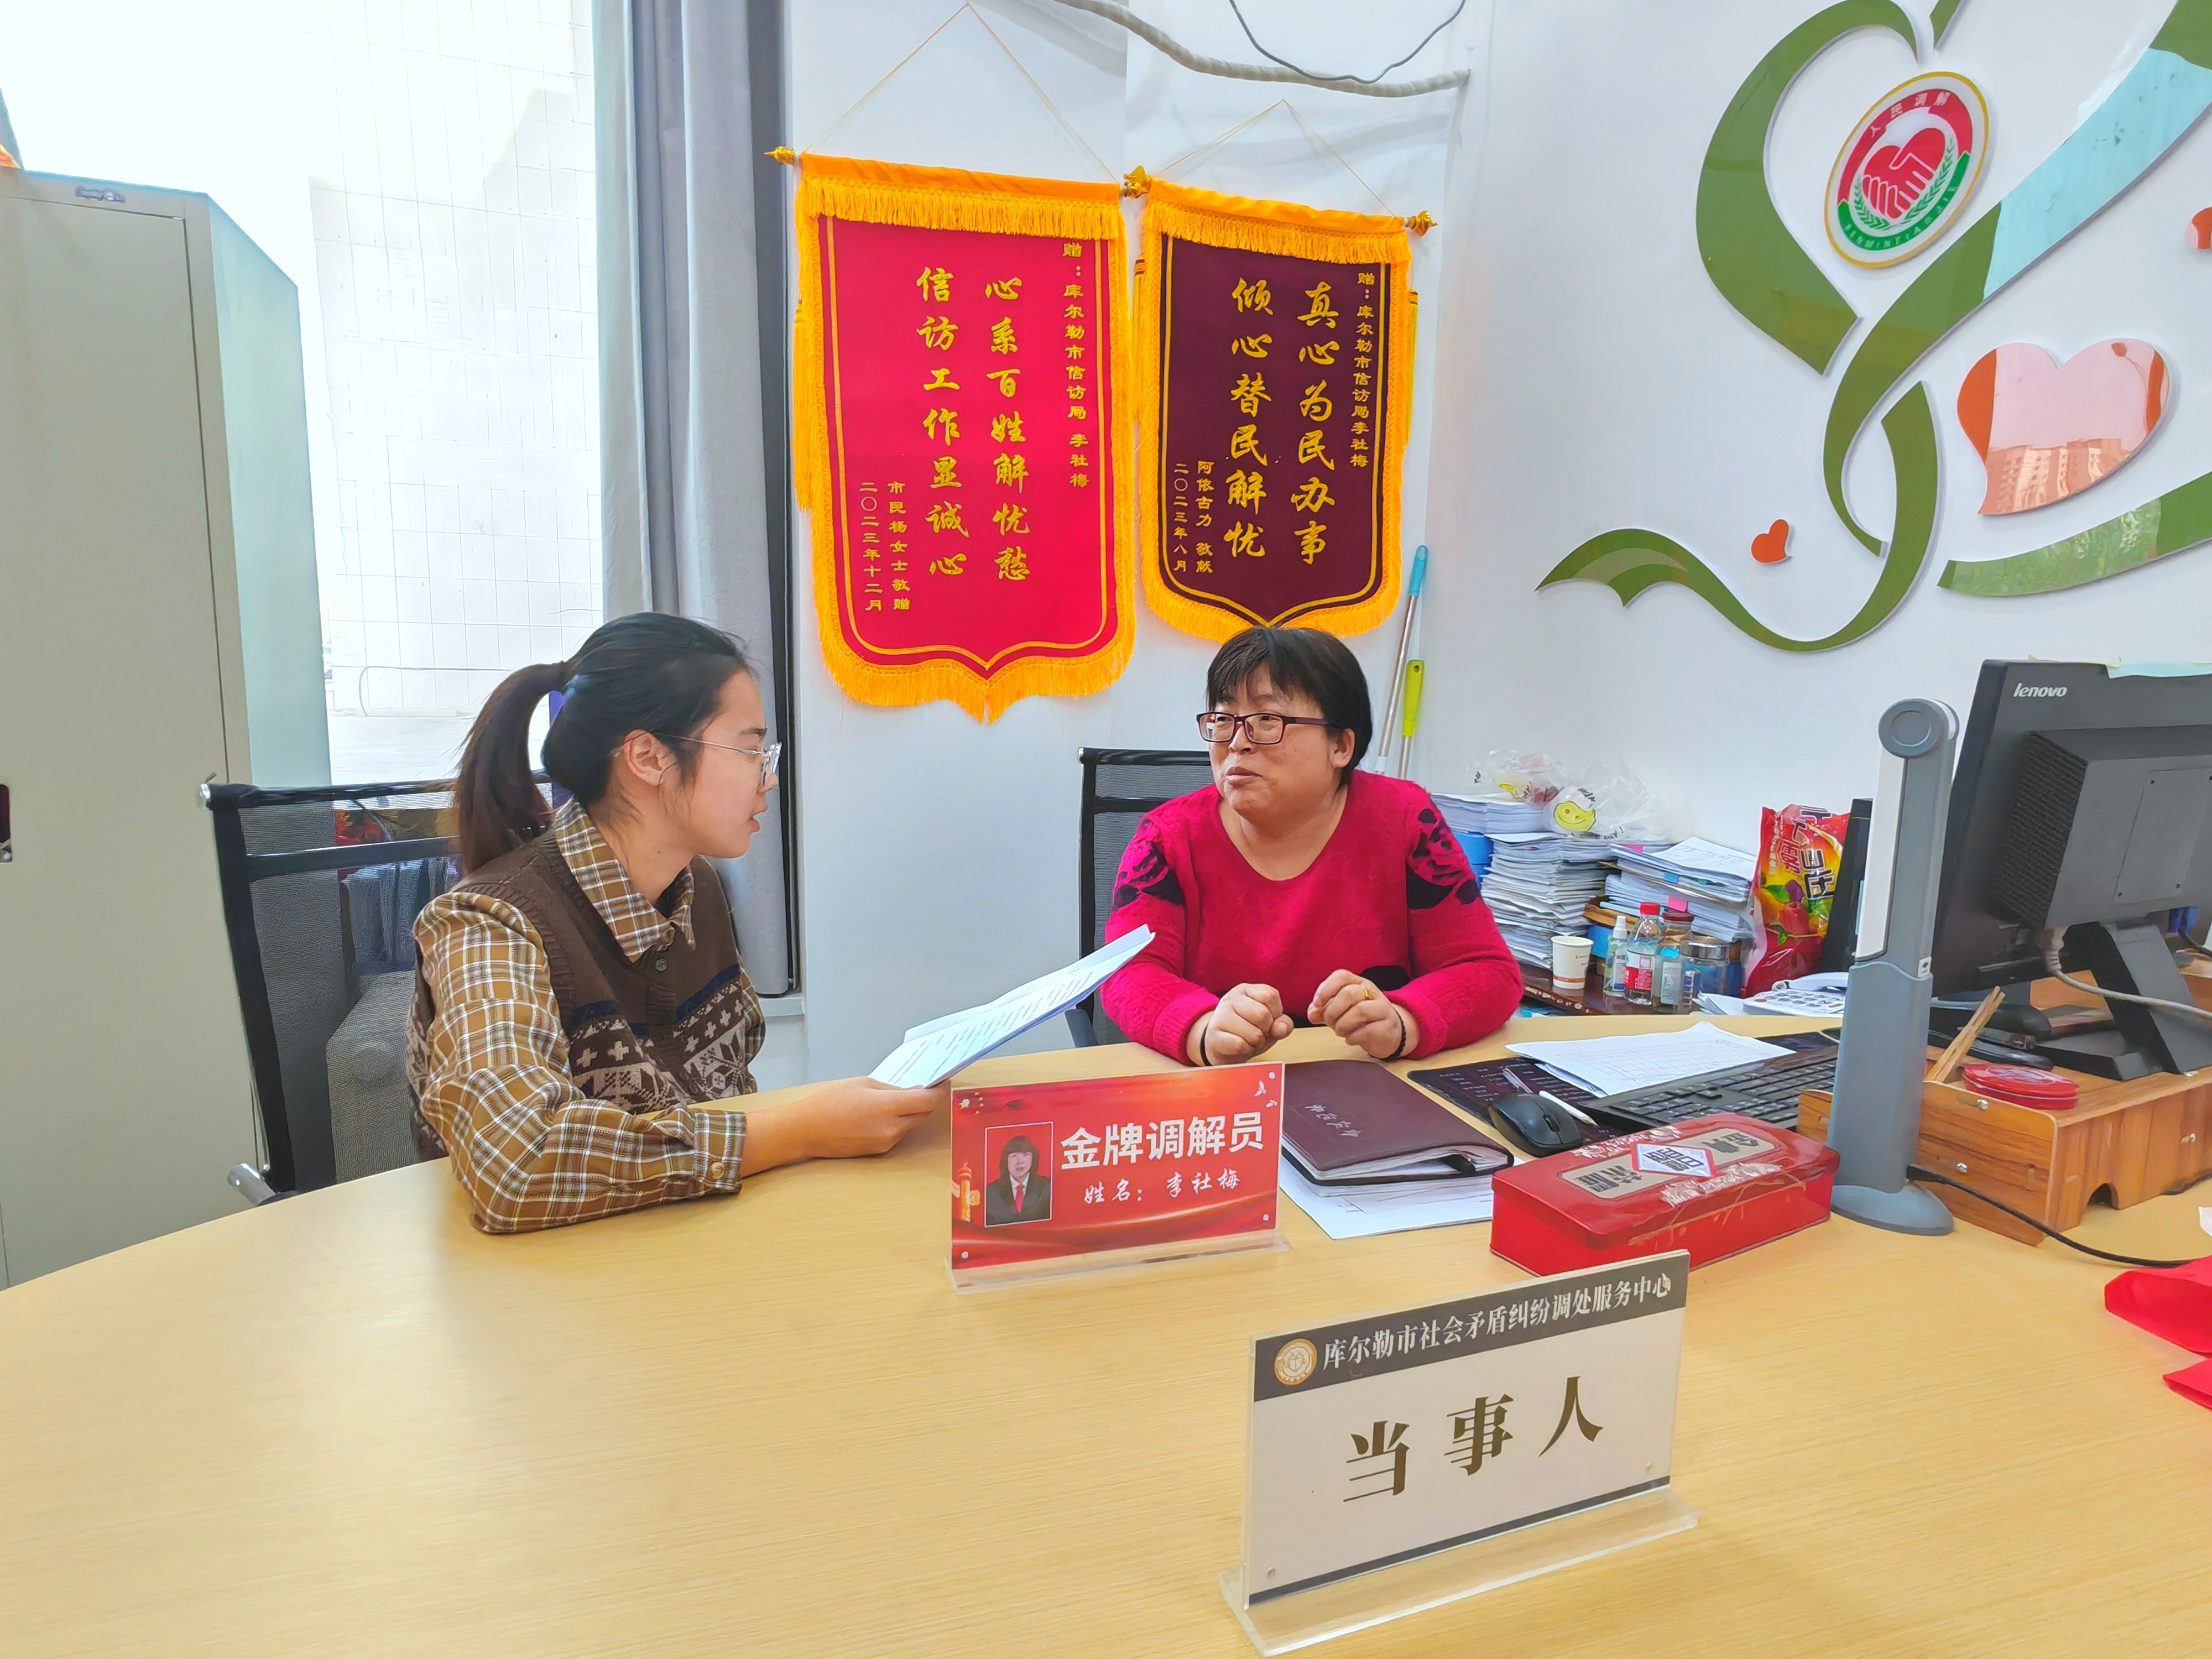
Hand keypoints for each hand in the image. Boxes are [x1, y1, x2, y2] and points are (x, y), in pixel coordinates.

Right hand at [741, 1077, 943, 1173]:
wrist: (805, 1130)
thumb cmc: (829, 1103)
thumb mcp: (863, 1084)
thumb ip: (891, 1089)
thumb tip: (912, 1091)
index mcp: (887, 1108)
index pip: (928, 1101)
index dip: (940, 1090)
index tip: (943, 1081)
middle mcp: (891, 1129)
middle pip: (923, 1114)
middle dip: (926, 1100)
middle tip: (923, 1086)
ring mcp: (886, 1143)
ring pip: (910, 1124)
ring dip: (910, 1112)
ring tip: (896, 1098)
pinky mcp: (879, 1151)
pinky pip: (897, 1134)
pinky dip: (897, 1123)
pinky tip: (882, 1113)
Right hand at [1189, 983, 1292, 1064]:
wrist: (1222, 1048)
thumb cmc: (1248, 1032)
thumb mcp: (1270, 1024)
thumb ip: (1283, 1024)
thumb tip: (1281, 1028)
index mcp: (1246, 990)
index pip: (1270, 995)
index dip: (1275, 1013)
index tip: (1267, 1021)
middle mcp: (1231, 999)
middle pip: (1262, 1014)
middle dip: (1266, 1029)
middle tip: (1258, 1032)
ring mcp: (1220, 1016)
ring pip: (1253, 1033)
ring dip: (1256, 1042)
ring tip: (1248, 1040)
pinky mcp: (1214, 1035)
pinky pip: (1240, 1045)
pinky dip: (1246, 1050)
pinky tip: (1240, 1047)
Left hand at [1309, 970, 1419, 1059]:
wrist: (1388, 1033)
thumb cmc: (1360, 1019)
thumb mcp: (1339, 1010)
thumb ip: (1323, 1009)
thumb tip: (1312, 1014)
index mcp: (1358, 983)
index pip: (1341, 976)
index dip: (1325, 990)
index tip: (1316, 1005)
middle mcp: (1371, 992)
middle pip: (1349, 994)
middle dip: (1332, 1011)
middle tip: (1329, 1023)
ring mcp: (1382, 1008)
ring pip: (1359, 1010)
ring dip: (1342, 1025)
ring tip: (1340, 1031)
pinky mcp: (1387, 1025)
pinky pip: (1367, 1030)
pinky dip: (1353, 1037)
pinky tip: (1350, 1039)